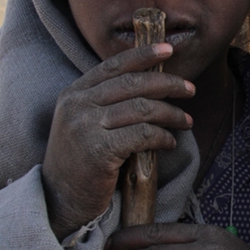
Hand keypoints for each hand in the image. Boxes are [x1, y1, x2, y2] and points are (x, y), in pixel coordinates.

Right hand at [42, 44, 193, 239]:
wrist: (59, 200)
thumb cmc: (81, 162)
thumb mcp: (84, 123)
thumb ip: (106, 102)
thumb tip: (151, 83)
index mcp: (74, 93)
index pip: (113, 65)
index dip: (143, 55)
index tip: (168, 49)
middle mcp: (77, 105)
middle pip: (133, 84)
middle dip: (167, 84)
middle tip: (190, 90)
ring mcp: (86, 126)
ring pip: (142, 108)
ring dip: (171, 114)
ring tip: (186, 122)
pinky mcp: (99, 150)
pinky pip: (142, 135)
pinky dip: (162, 136)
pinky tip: (170, 142)